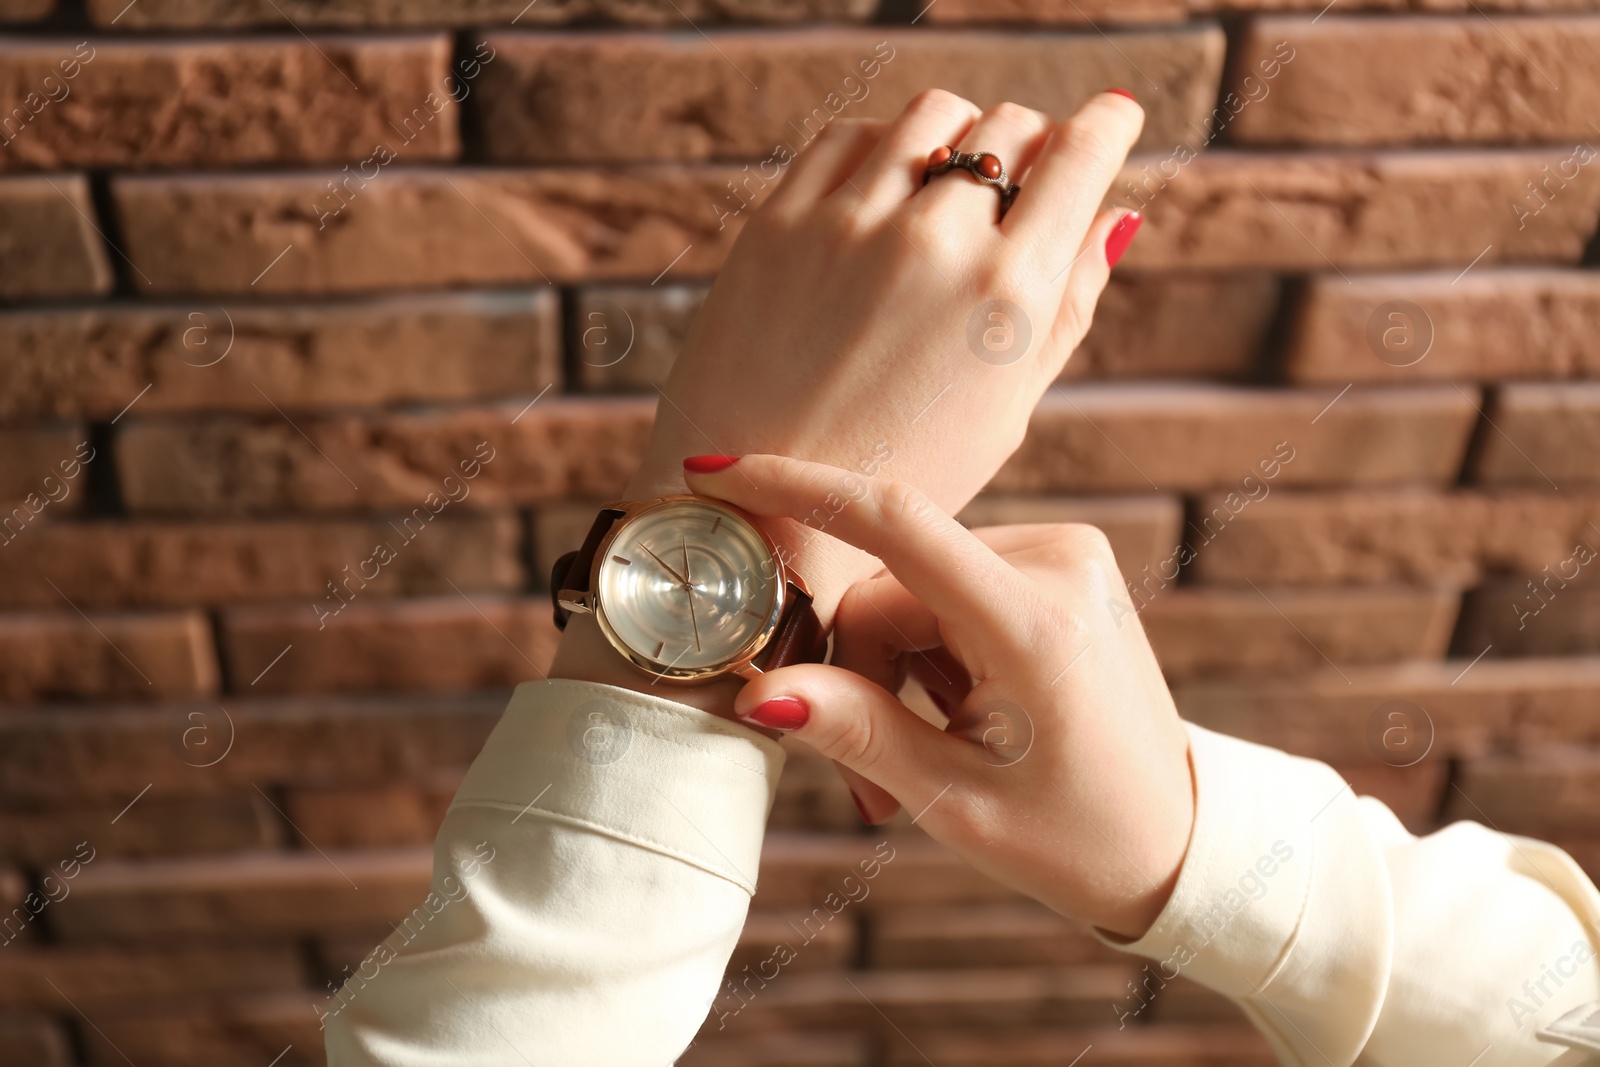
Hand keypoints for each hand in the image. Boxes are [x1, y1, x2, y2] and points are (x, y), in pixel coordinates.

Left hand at [625, 88, 1145, 615]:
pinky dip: (880, 149)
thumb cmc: (899, 477)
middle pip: (1010, 126)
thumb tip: (1115, 218)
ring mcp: (849, 226)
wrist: (761, 511)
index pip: (1079, 156)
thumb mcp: (1005, 411)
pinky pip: (849, 137)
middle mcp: (934, 244)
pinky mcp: (780, 223)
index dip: (1107, 126)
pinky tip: (883, 194)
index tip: (1111, 118)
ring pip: (931, 116)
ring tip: (949, 185)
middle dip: (1031, 143)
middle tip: (1020, 181)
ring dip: (956, 136)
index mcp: (1006, 297)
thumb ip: (1066, 307)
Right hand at [684, 455, 1194, 940]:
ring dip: (893, 671)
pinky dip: (929, 653)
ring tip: (923, 760)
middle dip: (857, 674)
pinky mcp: (1058, 564)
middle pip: (886, 588)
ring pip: (908, 591)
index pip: (896, 523)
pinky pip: (946, 590)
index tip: (717, 473)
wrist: (1175, 838)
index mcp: (1035, 625)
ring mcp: (1063, 558)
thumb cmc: (1077, 836)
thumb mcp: (956, 800)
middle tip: (869, 783)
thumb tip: (758, 692)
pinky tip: (957, 716)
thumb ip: (857, 730)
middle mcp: (1056, 567)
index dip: (797, 489)